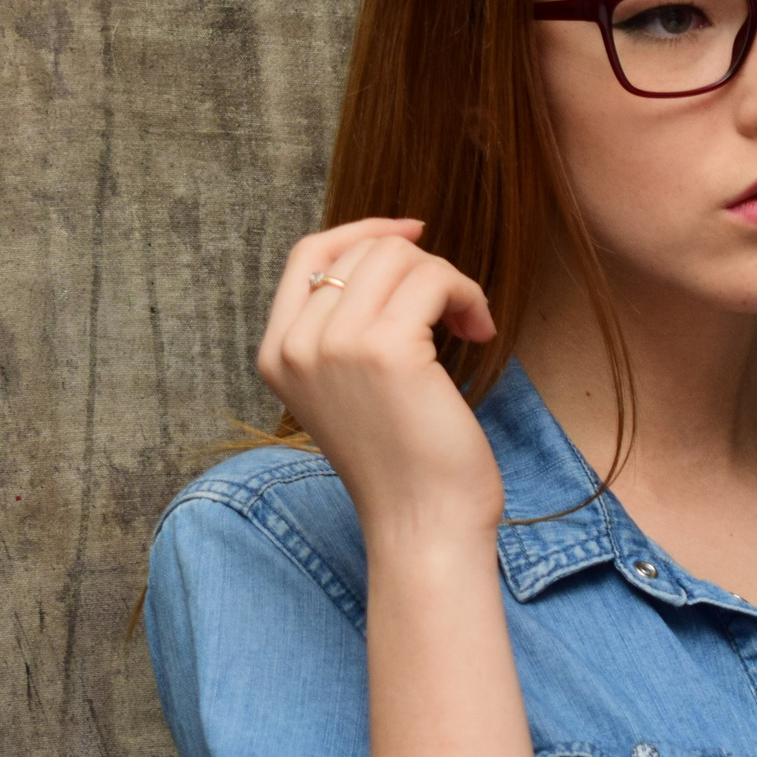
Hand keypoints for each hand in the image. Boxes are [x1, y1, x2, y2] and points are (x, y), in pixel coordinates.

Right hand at [256, 218, 504, 541]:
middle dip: (420, 267)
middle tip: (453, 313)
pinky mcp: (385, 349)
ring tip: (468, 325)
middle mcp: (295, 345)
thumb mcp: (350, 387)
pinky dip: (467, 295)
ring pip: (399, 257)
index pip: (308, 254)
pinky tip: (480, 333)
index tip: (414, 236)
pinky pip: (434, 279)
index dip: (363, 232)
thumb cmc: (402, 462)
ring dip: (448, 281)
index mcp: (277, 353)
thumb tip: (392, 248)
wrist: (422, 525)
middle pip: (362, 250)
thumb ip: (344, 326)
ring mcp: (335, 345)